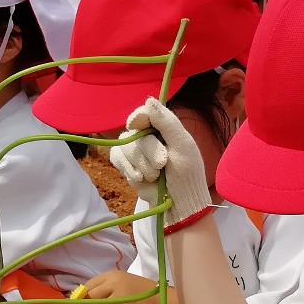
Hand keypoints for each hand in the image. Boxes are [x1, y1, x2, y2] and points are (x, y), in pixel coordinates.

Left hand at [80, 269, 160, 303]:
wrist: (162, 302)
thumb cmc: (140, 294)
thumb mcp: (121, 284)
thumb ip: (104, 289)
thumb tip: (83, 303)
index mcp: (111, 275)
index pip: (87, 287)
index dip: (82, 299)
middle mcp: (114, 284)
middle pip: (89, 300)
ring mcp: (120, 298)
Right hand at [110, 99, 211, 225]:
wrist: (178, 203)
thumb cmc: (187, 175)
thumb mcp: (182, 146)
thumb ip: (167, 122)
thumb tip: (149, 99)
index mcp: (164, 127)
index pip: (145, 112)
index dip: (139, 117)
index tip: (137, 124)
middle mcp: (147, 135)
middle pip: (135, 132)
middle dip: (149, 151)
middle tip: (163, 164)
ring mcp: (135, 150)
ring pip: (125, 145)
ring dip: (142, 163)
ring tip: (155, 175)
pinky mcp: (126, 165)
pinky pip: (117, 157)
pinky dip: (129, 169)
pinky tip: (141, 178)